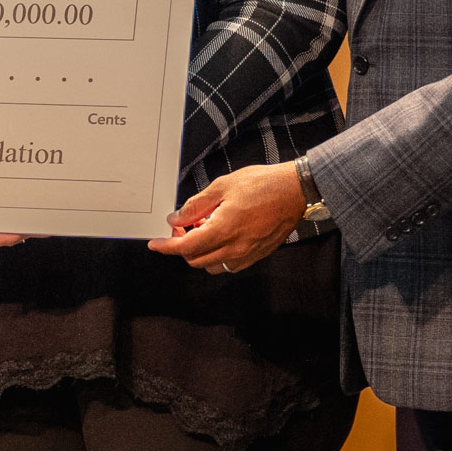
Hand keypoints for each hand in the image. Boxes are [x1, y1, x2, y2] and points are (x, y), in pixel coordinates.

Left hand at [147, 161, 305, 273]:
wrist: (295, 190)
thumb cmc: (263, 185)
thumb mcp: (222, 186)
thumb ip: (196, 205)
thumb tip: (177, 218)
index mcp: (224, 229)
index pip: (186, 247)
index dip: (167, 246)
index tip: (156, 244)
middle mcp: (236, 247)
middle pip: (196, 260)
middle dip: (182, 246)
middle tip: (181, 227)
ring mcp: (248, 254)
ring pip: (212, 265)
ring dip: (200, 252)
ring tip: (202, 230)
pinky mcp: (257, 254)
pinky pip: (229, 264)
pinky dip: (217, 255)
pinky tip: (220, 236)